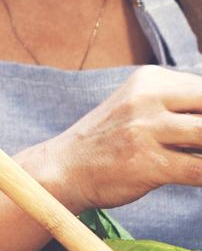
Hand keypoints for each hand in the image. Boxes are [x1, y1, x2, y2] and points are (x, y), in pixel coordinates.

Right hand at [28, 66, 201, 211]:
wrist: (61, 170)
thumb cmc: (107, 142)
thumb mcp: (137, 108)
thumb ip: (177, 108)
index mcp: (149, 80)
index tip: (198, 132)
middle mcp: (145, 100)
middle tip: (200, 143)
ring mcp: (144, 131)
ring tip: (198, 155)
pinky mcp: (146, 163)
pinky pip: (198, 170)